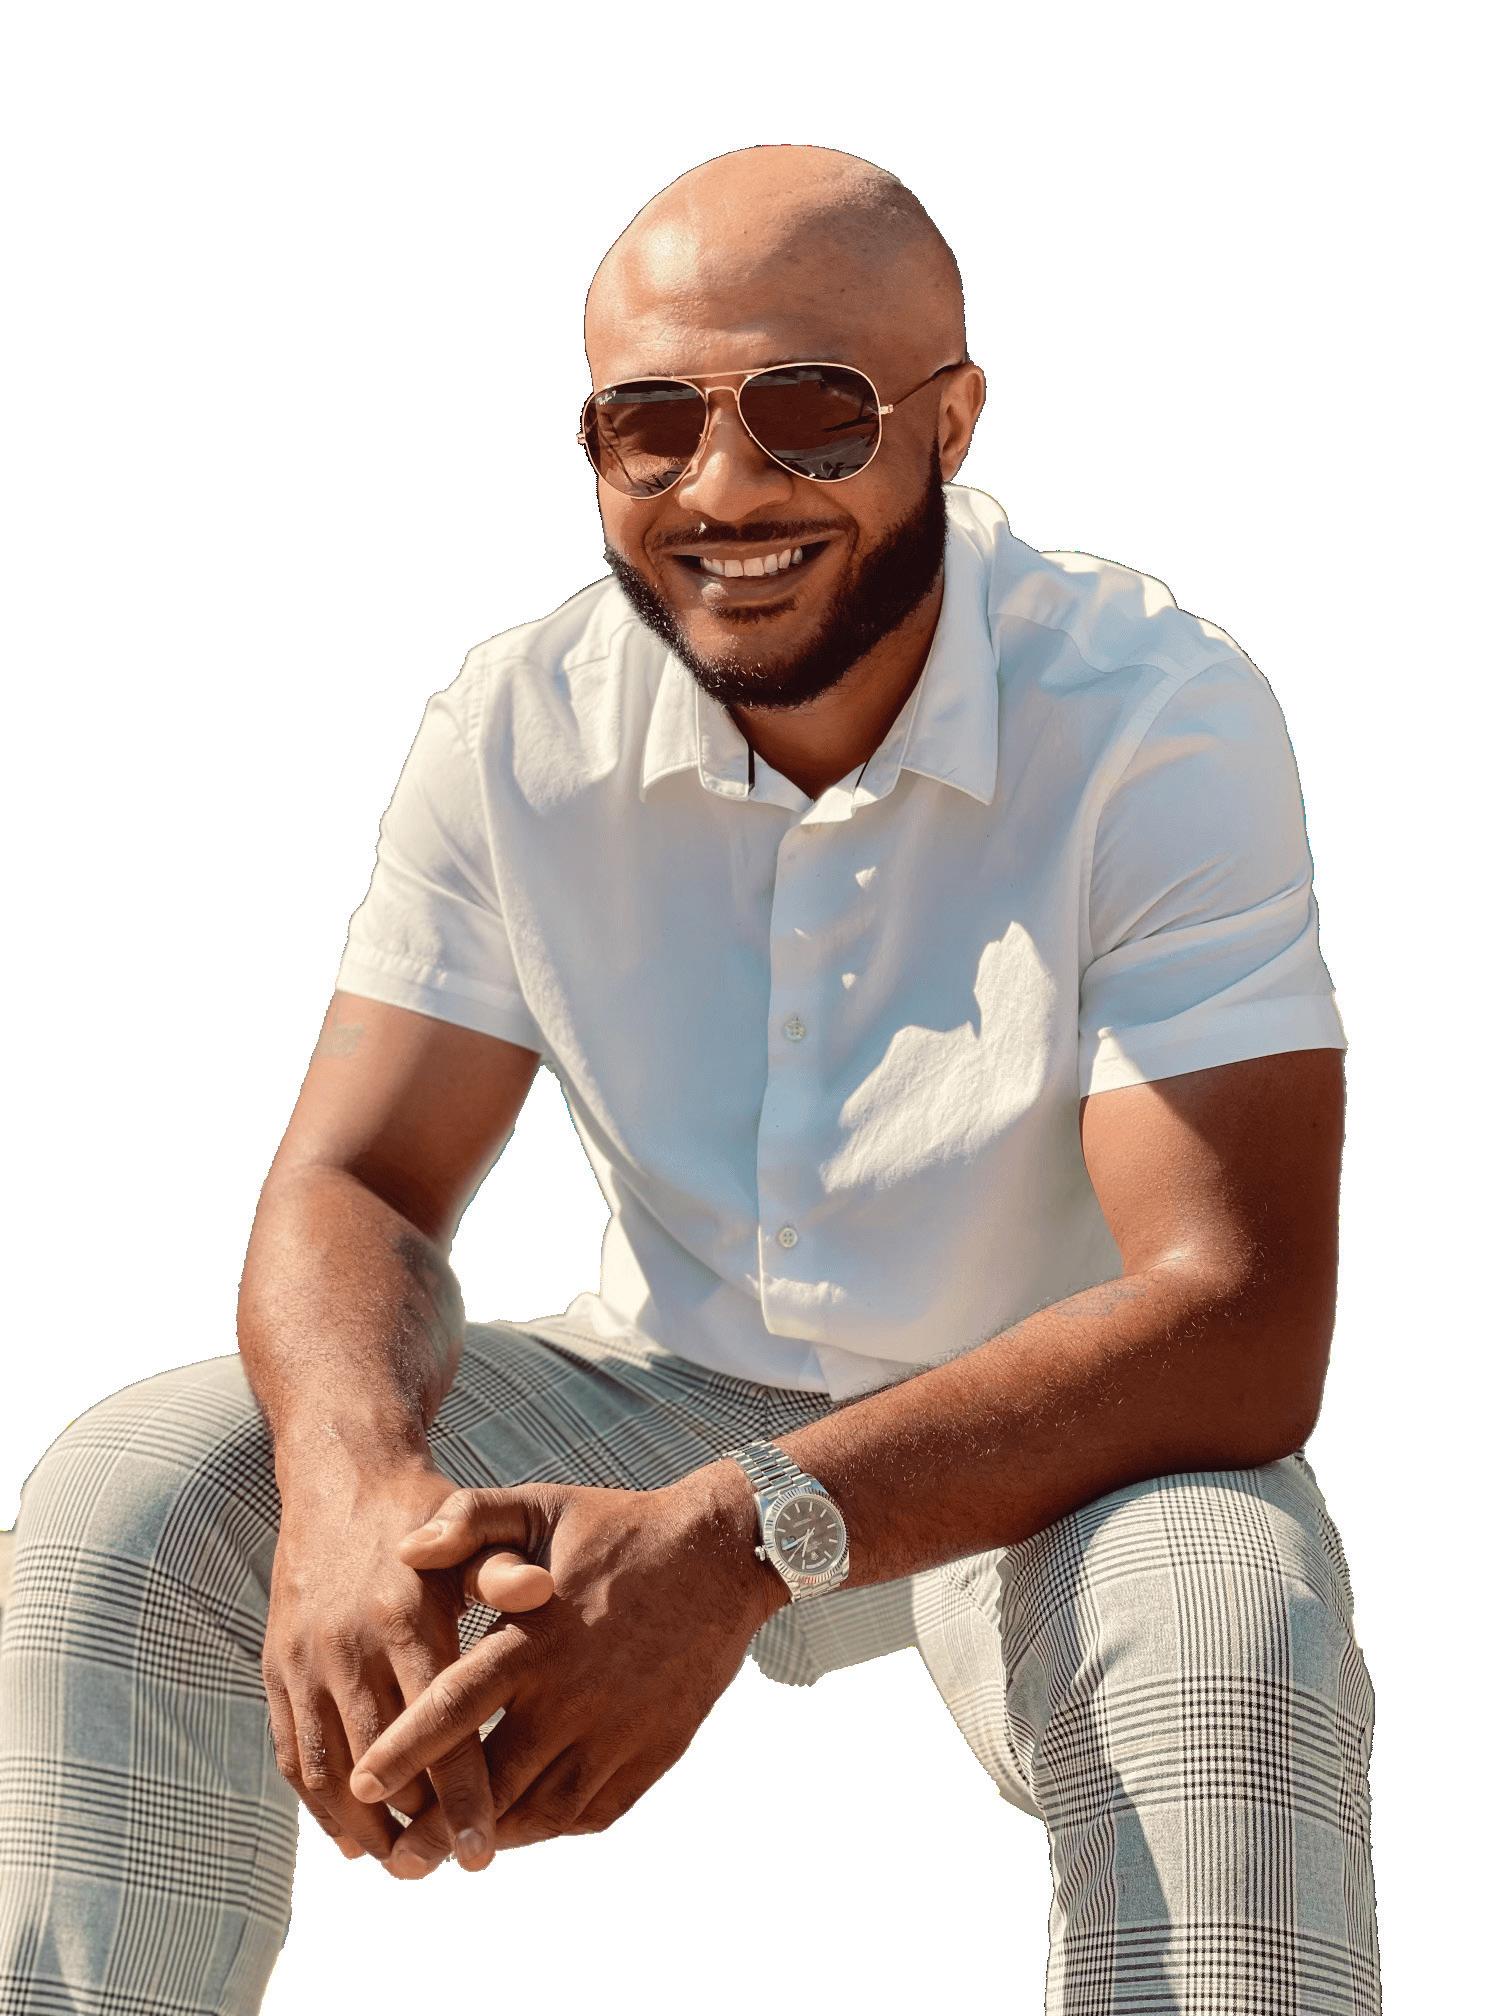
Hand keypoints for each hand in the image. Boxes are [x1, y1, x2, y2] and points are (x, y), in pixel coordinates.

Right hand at [261, 1456, 555, 1873]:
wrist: (341, 1479)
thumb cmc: (424, 1511)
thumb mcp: (469, 1528)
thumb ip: (501, 1566)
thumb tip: (540, 1592)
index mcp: (405, 1616)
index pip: (440, 1724)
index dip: (461, 1793)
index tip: (483, 1854)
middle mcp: (349, 1644)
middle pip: (380, 1761)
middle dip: (412, 1825)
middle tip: (443, 1870)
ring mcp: (306, 1659)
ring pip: (328, 1768)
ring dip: (360, 1826)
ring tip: (400, 1864)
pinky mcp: (277, 1667)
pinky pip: (293, 1750)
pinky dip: (316, 1801)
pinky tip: (349, 1831)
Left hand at [347, 1466, 773, 1874]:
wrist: (720, 1556)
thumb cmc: (618, 1529)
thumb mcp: (542, 1506)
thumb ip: (470, 1519)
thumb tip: (404, 1549)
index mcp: (536, 1637)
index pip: (456, 1704)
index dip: (405, 1750)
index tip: (361, 1785)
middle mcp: (573, 1694)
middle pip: (492, 1780)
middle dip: (437, 1824)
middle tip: (398, 1856)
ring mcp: (616, 1730)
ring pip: (540, 1808)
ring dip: (494, 1832)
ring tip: (451, 1850)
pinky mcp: (652, 1752)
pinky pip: (590, 1810)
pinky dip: (549, 1825)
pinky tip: (522, 1823)